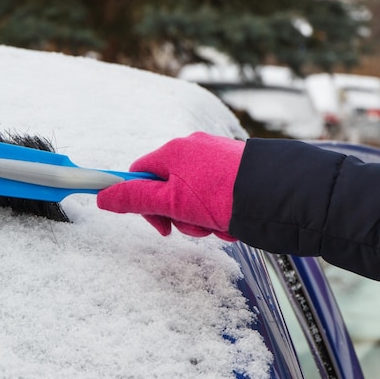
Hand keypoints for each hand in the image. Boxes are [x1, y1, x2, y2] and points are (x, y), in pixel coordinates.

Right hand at [97, 132, 244, 239]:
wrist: (276, 195)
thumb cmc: (222, 196)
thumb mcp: (171, 202)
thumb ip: (134, 199)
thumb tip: (103, 197)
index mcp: (173, 151)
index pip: (139, 174)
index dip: (140, 201)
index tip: (155, 221)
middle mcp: (193, 150)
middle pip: (166, 189)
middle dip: (177, 216)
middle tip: (191, 227)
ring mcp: (216, 160)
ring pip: (192, 198)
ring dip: (200, 220)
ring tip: (218, 225)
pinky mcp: (235, 171)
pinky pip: (215, 197)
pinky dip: (219, 214)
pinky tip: (231, 222)